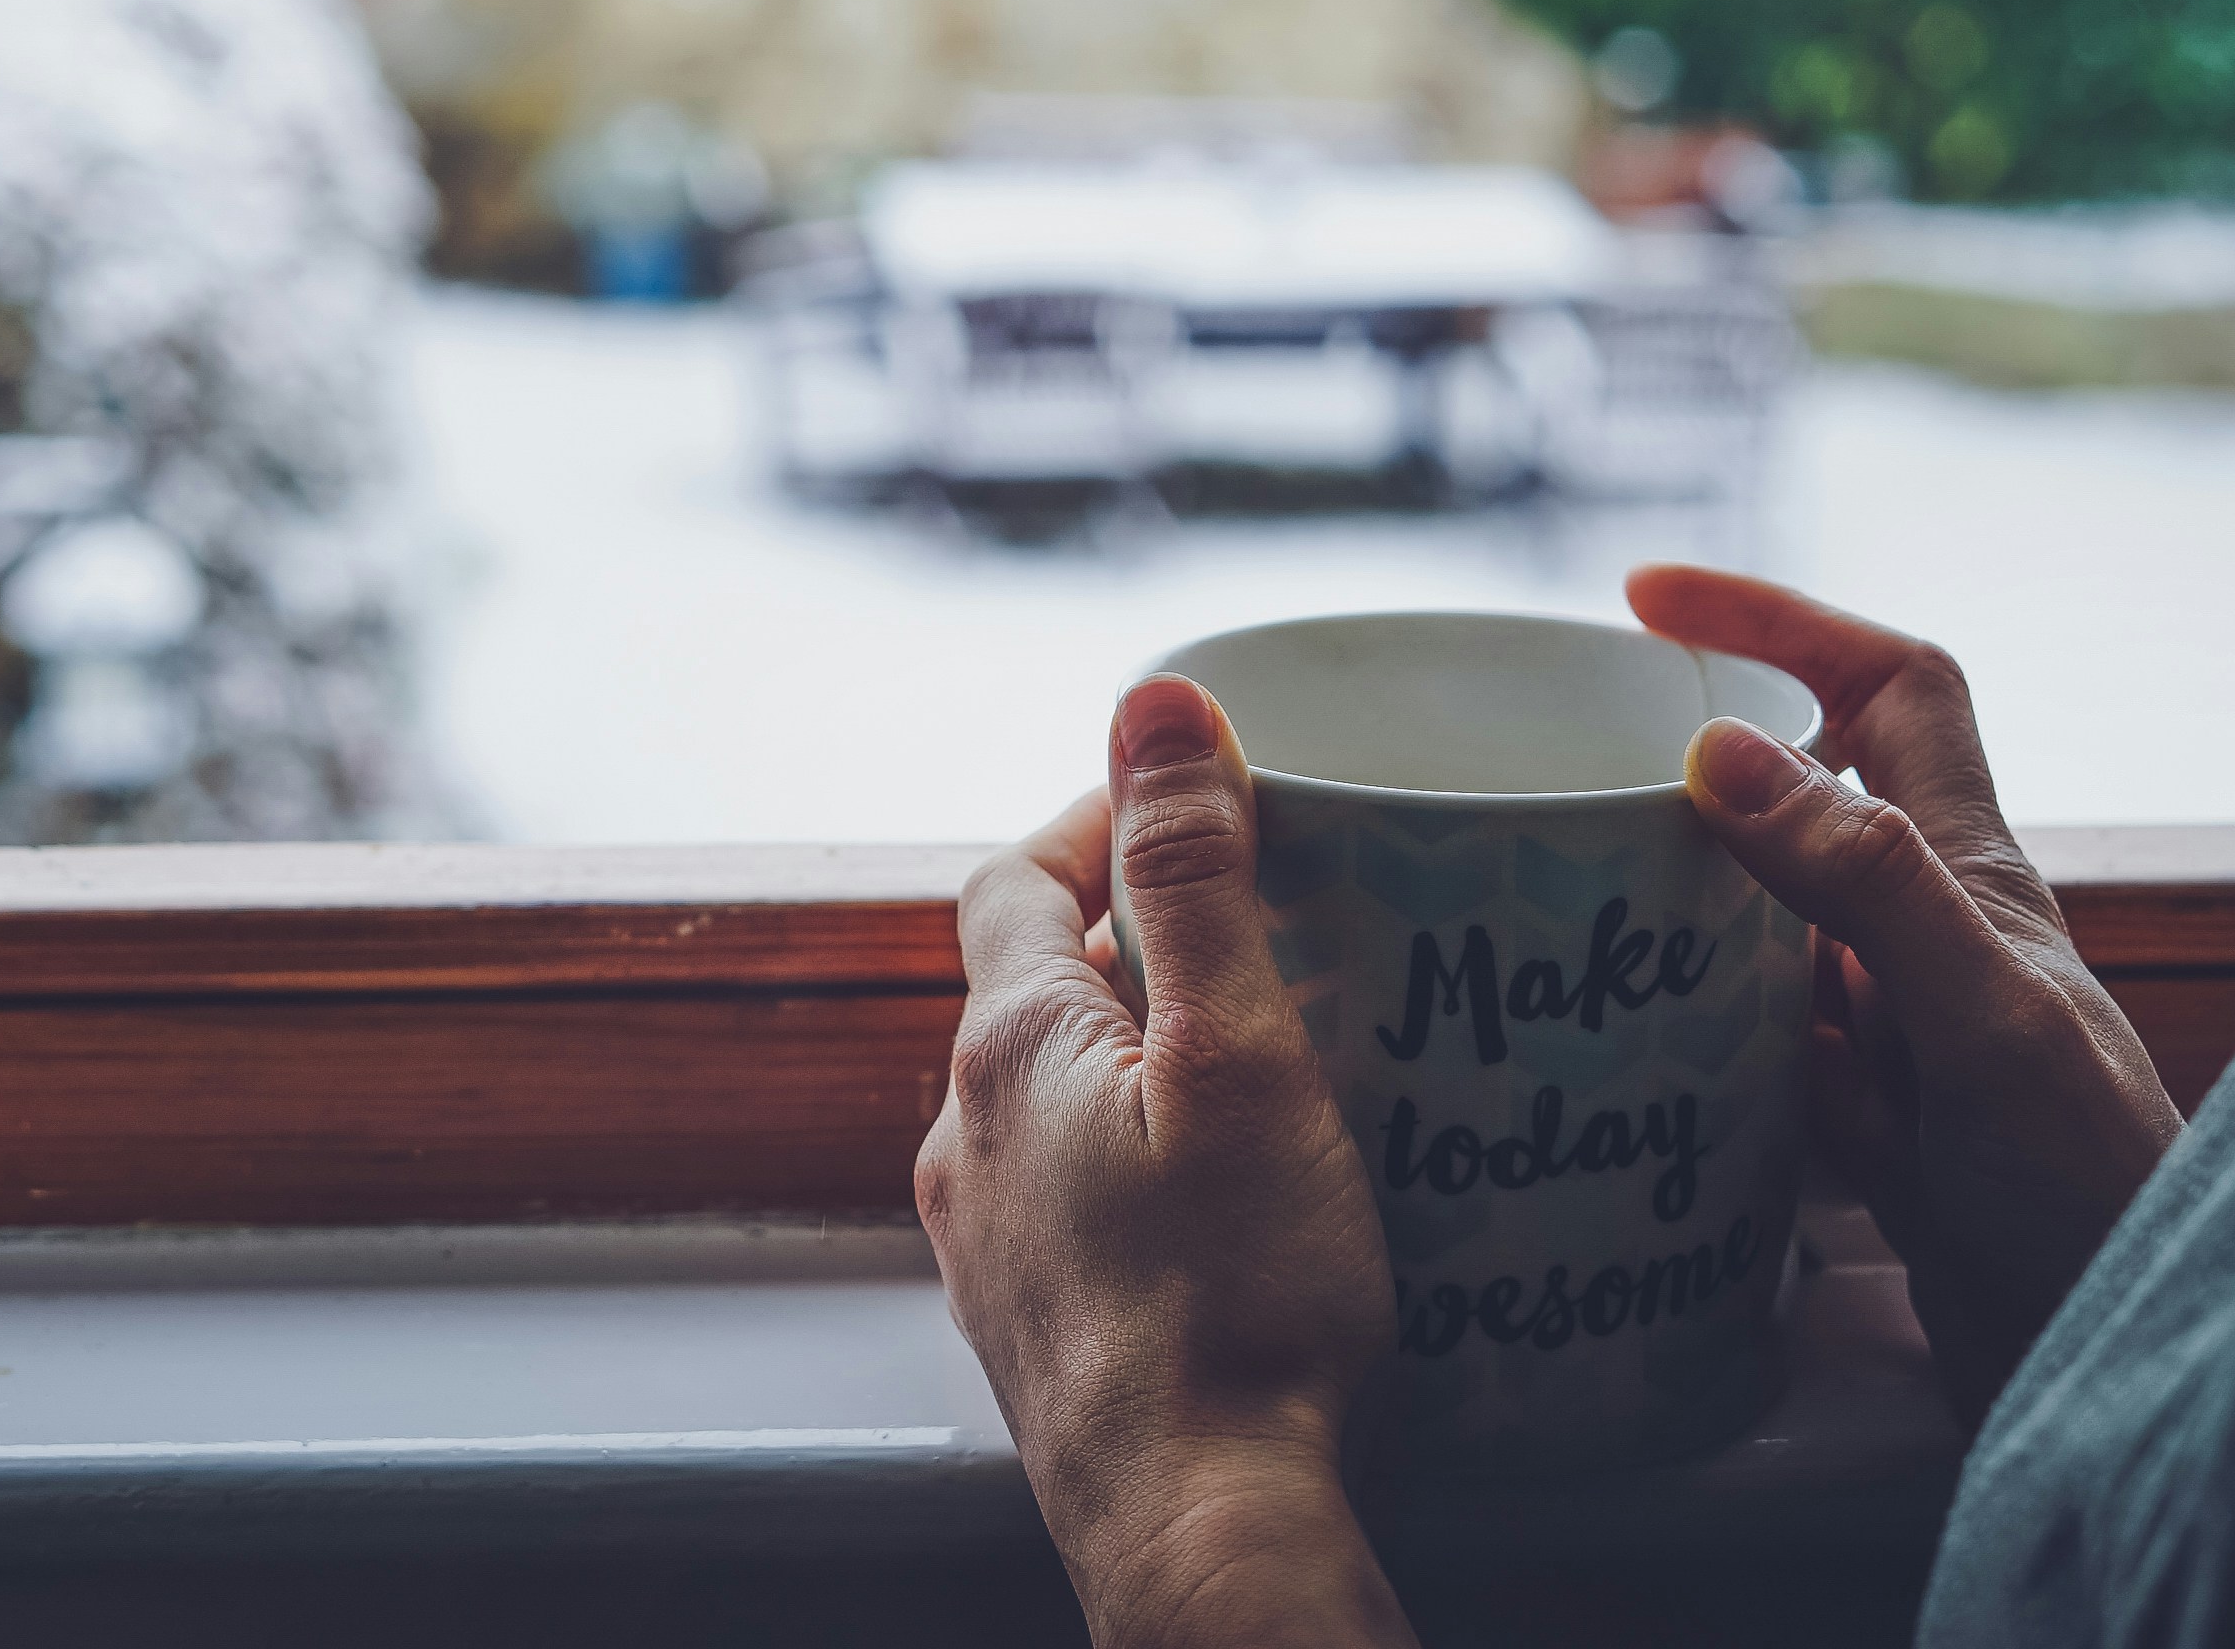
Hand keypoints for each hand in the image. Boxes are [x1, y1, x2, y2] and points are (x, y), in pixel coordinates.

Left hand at [916, 677, 1416, 1648]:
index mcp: (1005, 1050)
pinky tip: (1231, 1199)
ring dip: (1138, 1055)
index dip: (1097, 817)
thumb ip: (1193, 875)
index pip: (1012, 876)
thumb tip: (1154, 705)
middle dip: (1138, 938)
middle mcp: (965, 1140)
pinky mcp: (1034, 1328)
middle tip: (1268, 931)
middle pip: (1031, 986)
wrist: (1202, 1528)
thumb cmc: (1236, 1300)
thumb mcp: (1238, 1055)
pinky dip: (1137, 1157)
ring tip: (1268, 1061)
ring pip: (1051, 1099)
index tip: (1198, 804)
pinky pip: (1071, 1197)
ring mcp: (989, 1245)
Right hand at [1625, 565, 2181, 1426]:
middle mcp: (1930, 934)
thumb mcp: (1986, 1026)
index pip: (1889, 683)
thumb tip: (1723, 749)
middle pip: (1803, 793)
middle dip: (1690, 757)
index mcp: (1971, 874)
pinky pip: (1751, 1042)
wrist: (2125, 1371)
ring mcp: (1895, 1033)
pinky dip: (1685, 1028)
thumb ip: (1867, 886)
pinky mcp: (1868, 1131)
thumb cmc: (2094, 1196)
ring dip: (1671, 895)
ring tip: (1555, 901)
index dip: (1779, 617)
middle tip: (1561, 765)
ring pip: (1760, 919)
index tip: (1646, 599)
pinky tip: (1622, 1050)